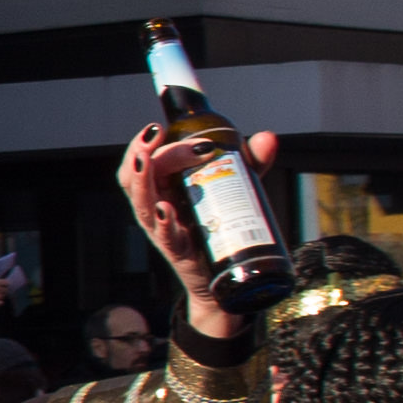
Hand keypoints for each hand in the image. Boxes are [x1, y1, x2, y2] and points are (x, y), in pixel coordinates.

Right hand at [117, 120, 276, 345]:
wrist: (224, 276)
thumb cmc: (219, 227)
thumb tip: (267, 138)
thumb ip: (249, 162)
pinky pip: (164, 235)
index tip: (161, 126)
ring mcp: (162, 230)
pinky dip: (164, 221)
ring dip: (141, 180)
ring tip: (145, 160)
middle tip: (159, 135)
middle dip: (144, 153)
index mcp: (160, 190)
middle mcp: (154, 209)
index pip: (141, 160)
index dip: (144, 142)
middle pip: (135, 177)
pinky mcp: (178, 250)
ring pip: (141, 204)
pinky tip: (167, 208)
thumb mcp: (234, 188)